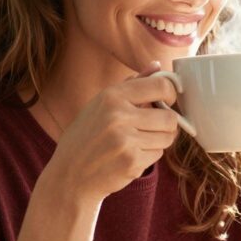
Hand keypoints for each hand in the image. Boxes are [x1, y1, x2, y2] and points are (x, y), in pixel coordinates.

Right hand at [44, 63, 181, 202]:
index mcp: (112, 96)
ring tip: (138, 141)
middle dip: (167, 124)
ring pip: (168, 137)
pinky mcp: (131, 162)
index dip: (171, 93)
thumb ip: (131, 84)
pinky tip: (130, 155)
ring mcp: (125, 140)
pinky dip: (150, 155)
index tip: (167, 100)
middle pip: (170, 117)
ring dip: (159, 140)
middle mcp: (118, 115)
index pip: (161, 86)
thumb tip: (157, 65)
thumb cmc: (87, 136)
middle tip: (153, 127)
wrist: (69, 174)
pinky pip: (158, 154)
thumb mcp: (101, 104)